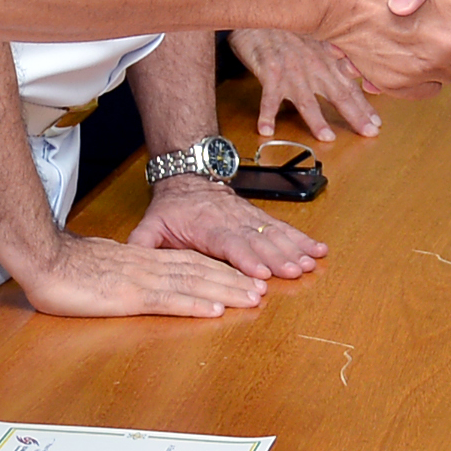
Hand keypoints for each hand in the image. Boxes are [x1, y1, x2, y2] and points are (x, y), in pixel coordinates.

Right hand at [18, 226, 266, 317]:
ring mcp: (141, 280)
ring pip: (193, 284)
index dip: (216, 270)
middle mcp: (147, 267)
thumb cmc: (62, 266)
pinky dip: (196, 305)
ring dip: (225, 292)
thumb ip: (119, 272)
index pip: (186, 262)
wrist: (42, 258)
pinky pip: (170, 300)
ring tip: (251, 298)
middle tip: (260, 290)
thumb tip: (128, 279)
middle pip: (198, 271)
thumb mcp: (99, 266)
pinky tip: (216, 310)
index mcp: (140, 259)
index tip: (240, 278)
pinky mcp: (130, 296)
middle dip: (232, 280)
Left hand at [133, 169, 324, 278]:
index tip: (261, 273)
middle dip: (277, 257)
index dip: (245, 258)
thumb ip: (142, 243)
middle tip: (295, 271)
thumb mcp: (150, 225)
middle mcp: (232, 221)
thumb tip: (131, 259)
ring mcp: (250, 219)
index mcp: (207, 226)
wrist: (189, 177)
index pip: (228, 243)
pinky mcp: (260, 219)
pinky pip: (284, 228)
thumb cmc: (172, 208)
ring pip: (275, 233)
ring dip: (295, 248)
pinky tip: (319, 249)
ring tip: (312, 261)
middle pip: (257, 241)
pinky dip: (303, 239)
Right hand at [227, 27, 378, 140]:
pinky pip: (268, 97)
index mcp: (327, 60)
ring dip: (316, 120)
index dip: (365, 105)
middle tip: (369, 132)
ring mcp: (292, 70)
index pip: (350, 86)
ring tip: (326, 137)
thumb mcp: (318, 37)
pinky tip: (267, 129)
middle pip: (338, 94)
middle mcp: (313, 66)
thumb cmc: (289, 27)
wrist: (264, 10)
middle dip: (355, 115)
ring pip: (306, 99)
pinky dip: (267, 114)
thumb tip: (355, 71)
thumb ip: (335, 56)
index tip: (377, 122)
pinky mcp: (270, 72)